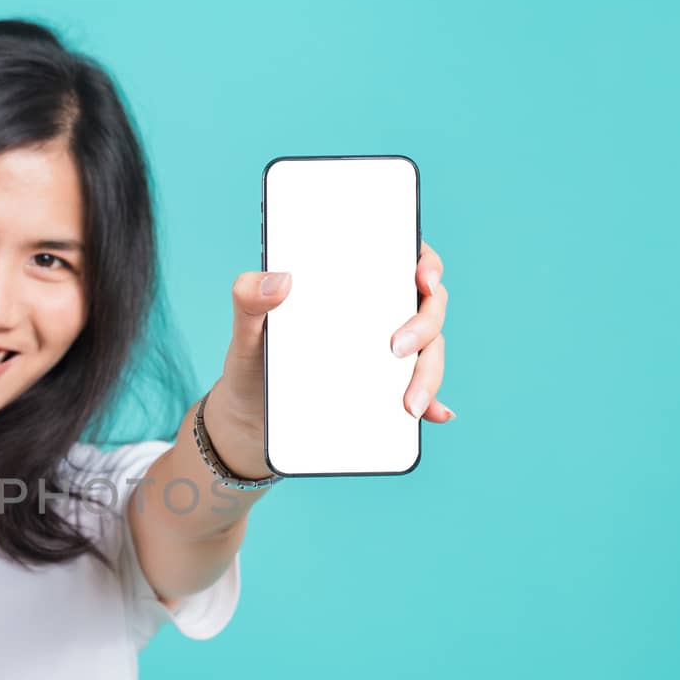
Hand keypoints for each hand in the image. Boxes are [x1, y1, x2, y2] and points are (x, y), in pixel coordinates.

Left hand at [208, 240, 455, 475]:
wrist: (249, 421)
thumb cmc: (252, 365)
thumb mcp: (244, 334)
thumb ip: (247, 300)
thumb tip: (280, 280)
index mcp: (350, 288)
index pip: (400, 258)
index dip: (424, 262)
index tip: (423, 279)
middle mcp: (377, 316)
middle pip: (425, 306)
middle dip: (425, 325)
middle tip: (395, 348)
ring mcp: (387, 355)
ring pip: (429, 351)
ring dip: (429, 373)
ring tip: (409, 403)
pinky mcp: (388, 392)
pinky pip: (422, 395)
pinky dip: (433, 405)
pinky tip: (434, 415)